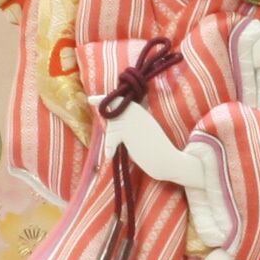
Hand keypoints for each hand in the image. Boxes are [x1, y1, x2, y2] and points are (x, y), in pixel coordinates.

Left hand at [87, 96, 205, 188]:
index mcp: (141, 112)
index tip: (91, 99)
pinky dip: (109, 147)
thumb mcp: (144, 132)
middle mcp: (137, 113)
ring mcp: (134, 121)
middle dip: (108, 126)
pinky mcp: (129, 131)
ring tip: (113, 151)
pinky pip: (112, 136)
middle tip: (107, 130)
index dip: (105, 100)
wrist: (167, 160)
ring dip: (110, 140)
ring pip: (112, 126)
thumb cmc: (157, 151)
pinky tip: (109, 155)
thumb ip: (131, 125)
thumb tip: (112, 124)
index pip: (120, 101)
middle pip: (113, 114)